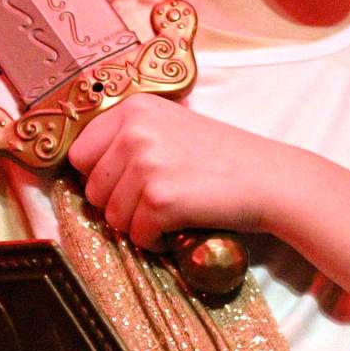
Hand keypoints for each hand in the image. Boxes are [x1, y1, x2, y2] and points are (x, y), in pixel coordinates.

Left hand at [67, 93, 289, 249]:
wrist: (270, 178)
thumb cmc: (222, 157)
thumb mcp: (171, 126)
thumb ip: (130, 138)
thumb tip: (85, 171)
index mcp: (133, 109)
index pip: (79, 154)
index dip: (99, 177)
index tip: (125, 184)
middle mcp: (134, 131)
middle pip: (92, 190)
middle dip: (119, 205)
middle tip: (157, 200)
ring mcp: (146, 164)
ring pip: (112, 218)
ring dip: (139, 225)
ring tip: (174, 210)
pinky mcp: (160, 199)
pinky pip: (137, 236)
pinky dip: (157, 241)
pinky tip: (182, 225)